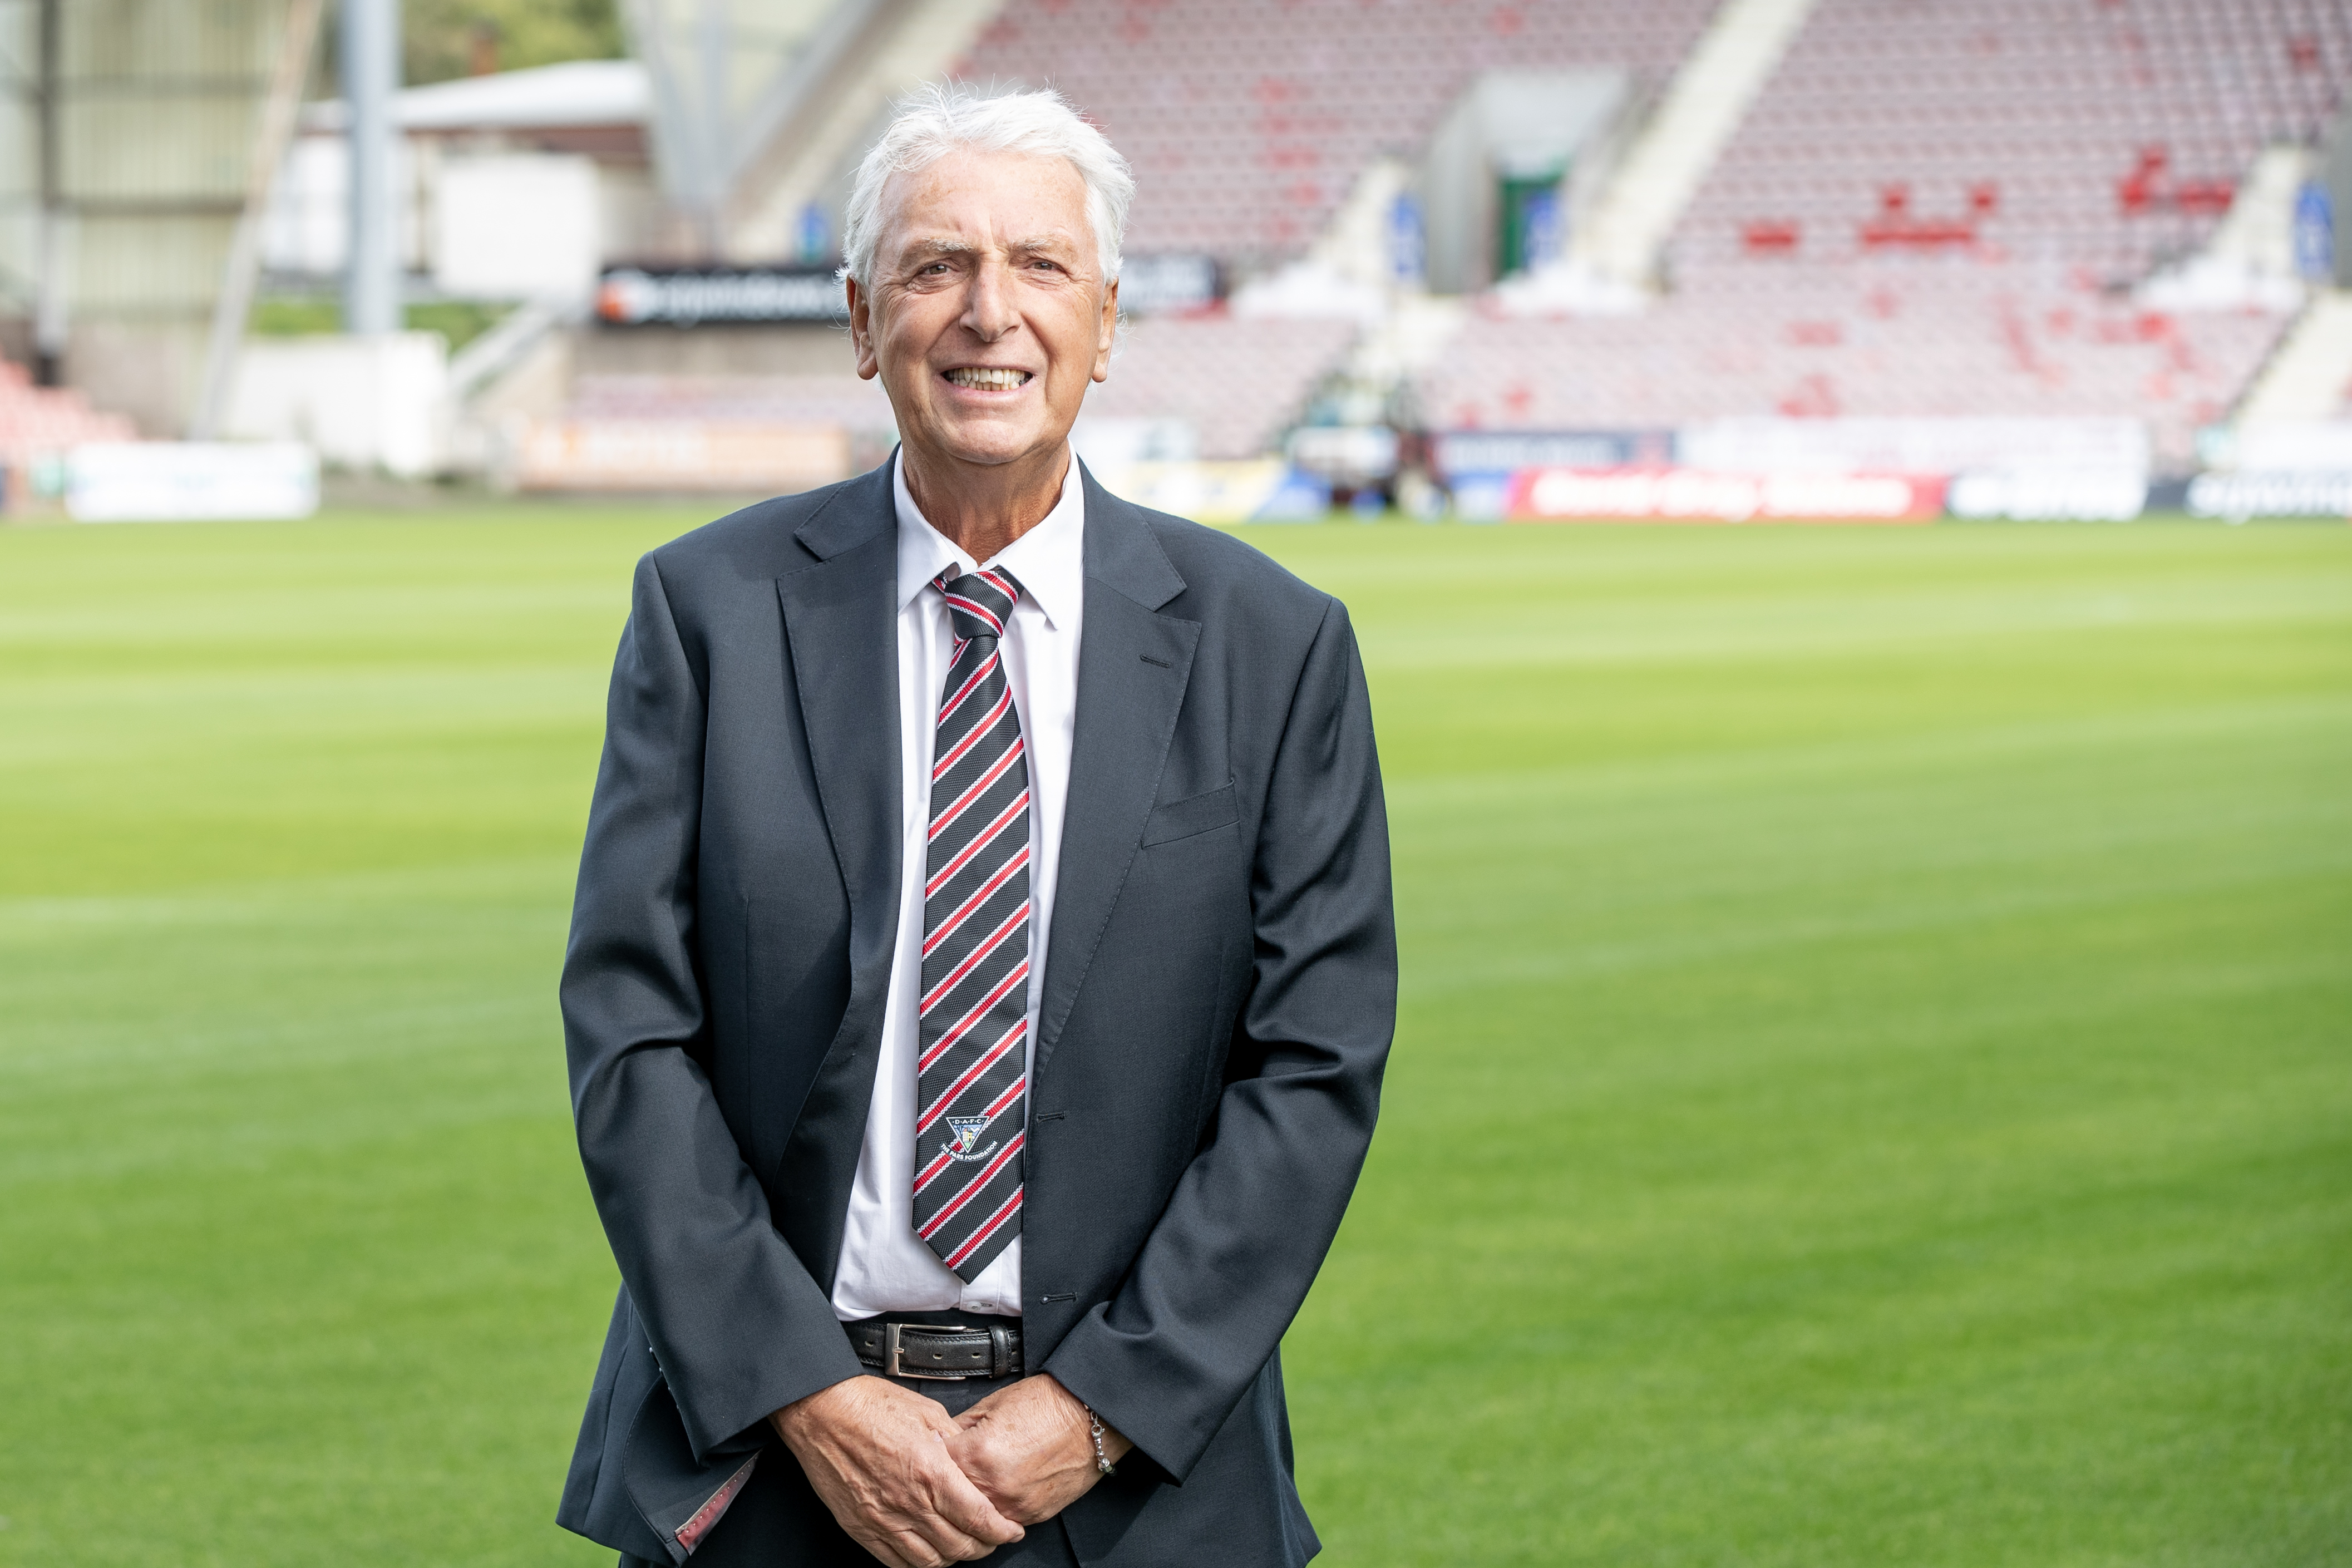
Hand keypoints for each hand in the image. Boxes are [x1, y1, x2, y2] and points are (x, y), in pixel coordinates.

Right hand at [770, 1377, 1024, 1567]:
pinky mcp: (861, 1527)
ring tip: (962, 1546)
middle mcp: (910, 1503)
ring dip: (953, 1558)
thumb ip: (957, 1443)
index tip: (1012, 1531)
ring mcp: (883, 1520)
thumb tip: (974, 1462)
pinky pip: (895, 1562)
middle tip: (992, 1537)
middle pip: (959, 1546)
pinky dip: (918, 1564)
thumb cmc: (873, 1405)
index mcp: (932, 1473)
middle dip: (983, 1546)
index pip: (979, 1519)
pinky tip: (927, 1551)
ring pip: (930, 1561)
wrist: (823, 1411)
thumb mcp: (930, 1413)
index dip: (1002, 1531)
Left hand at [946, 1374, 1134, 1525]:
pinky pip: (1001, 1521)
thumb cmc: (1046, 1404)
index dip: (928, 1460)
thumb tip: (939, 1441)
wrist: (1089, 1416)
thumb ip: (959, 1428)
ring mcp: (1012, 1505)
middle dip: (944, 1487)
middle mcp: (992, 1485)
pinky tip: (996, 1491)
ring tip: (971, 1485)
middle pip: (948, 1499)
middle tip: (945, 1475)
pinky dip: (994, 1510)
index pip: (932, 1468)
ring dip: (968, 1504)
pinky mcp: (1031, 1516)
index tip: (926, 1457)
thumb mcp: (991, 1405)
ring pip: (973, 1518)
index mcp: (976, 1453)